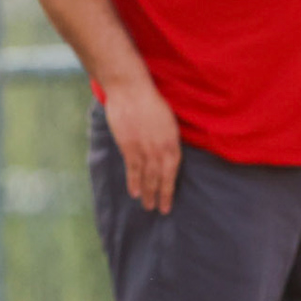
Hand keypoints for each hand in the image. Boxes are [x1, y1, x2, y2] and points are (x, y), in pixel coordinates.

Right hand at [104, 74, 179, 213]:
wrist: (130, 90)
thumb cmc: (150, 101)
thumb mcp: (167, 121)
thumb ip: (167, 139)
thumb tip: (166, 153)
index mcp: (172, 143)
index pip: (173, 171)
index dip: (170, 188)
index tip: (169, 201)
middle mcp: (160, 149)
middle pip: (160, 178)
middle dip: (160, 195)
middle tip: (160, 210)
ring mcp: (143, 149)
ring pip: (146, 176)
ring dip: (147, 193)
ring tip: (147, 206)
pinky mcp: (128, 146)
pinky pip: (132, 168)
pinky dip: (133, 181)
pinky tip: (133, 192)